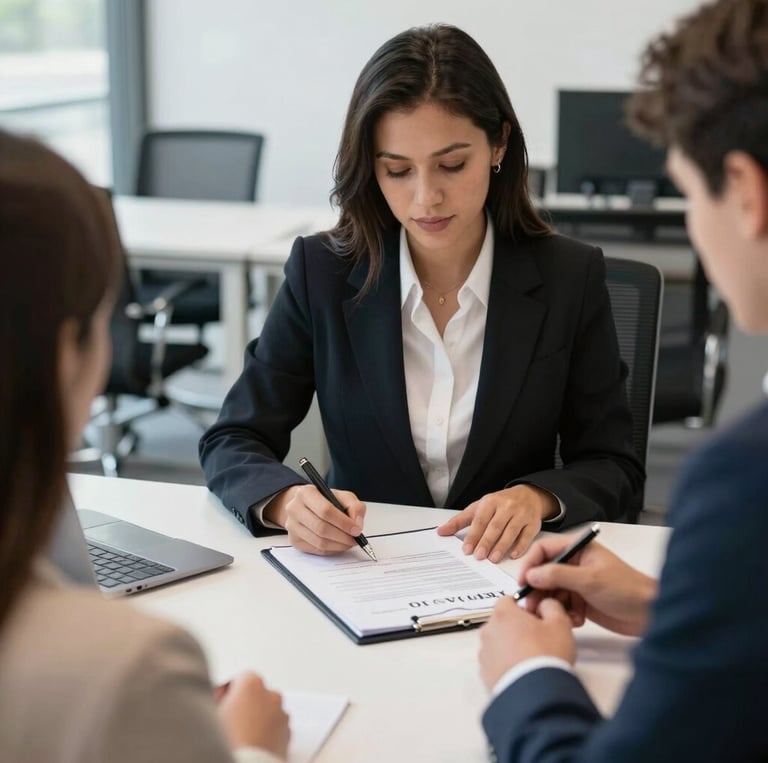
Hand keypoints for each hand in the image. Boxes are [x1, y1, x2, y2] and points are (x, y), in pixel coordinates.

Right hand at [216, 673, 289, 757]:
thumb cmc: (228, 742)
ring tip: (240, 736)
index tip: (218, 704)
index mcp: (252, 684)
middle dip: (243, 705)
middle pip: (255, 694)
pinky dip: (266, 733)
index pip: (239, 679)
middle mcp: (271, 695)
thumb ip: (216, 702)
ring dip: (256, 719)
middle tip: (228, 721)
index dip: (226, 692)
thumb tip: (216, 704)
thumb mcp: (210, 714)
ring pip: (267, 711)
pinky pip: (275, 728)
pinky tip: (252, 744)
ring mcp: (281, 715)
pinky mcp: (288, 735)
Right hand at [264, 484, 365, 555]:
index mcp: (306, 493)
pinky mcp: (294, 540)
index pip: (325, 510)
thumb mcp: (342, 496)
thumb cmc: (325, 500)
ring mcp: (292, 526)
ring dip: (339, 545)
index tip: (356, 530)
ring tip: (349, 542)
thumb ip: (354, 507)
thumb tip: (357, 525)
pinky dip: (331, 550)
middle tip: (355, 539)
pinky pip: (316, 550)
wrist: (305, 506)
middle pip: (322, 528)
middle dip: (343, 536)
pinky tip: (339, 544)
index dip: (343, 522)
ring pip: (319, 542)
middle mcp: (295, 508)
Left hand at [436, 485, 556, 561]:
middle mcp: (507, 506)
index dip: (473, 535)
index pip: (480, 520)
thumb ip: (460, 521)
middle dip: (487, 542)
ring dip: (501, 546)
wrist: (528, 495)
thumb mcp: (478, 508)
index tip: (467, 549)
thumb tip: (441, 532)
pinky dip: (520, 546)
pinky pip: (527, 535)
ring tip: (493, 558)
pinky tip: (512, 554)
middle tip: (479, 556)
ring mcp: (521, 514)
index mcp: (490, 502)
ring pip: (511, 531)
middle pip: (495, 526)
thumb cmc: (500, 504)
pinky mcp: (533, 523)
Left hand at [478, 596, 574, 689]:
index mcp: (503, 614)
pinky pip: (495, 662)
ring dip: (509, 646)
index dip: (523, 607)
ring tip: (529, 659)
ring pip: (497, 642)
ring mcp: (484, 653)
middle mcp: (488, 630)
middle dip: (516, 627)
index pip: (508, 600)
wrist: (536, 692)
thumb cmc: (547, 654)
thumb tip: (544, 604)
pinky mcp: (484, 673)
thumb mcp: (560, 624)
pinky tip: (521, 672)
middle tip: (536, 640)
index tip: (535, 618)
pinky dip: (505, 664)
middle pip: (501, 622)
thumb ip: (551, 606)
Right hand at [519, 534, 656, 636]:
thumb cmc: (624, 589)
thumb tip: (531, 575)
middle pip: (544, 572)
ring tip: (557, 616)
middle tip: (532, 606)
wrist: (651, 615)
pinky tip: (576, 621)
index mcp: (578, 548)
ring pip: (551, 591)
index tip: (523, 582)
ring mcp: (577, 583)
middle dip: (538, 589)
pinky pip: (562, 605)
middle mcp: (574, 563)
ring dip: (551, 604)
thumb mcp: (590, 580)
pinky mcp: (581, 601)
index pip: (544, 549)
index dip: (530, 564)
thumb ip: (558, 575)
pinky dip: (565, 613)